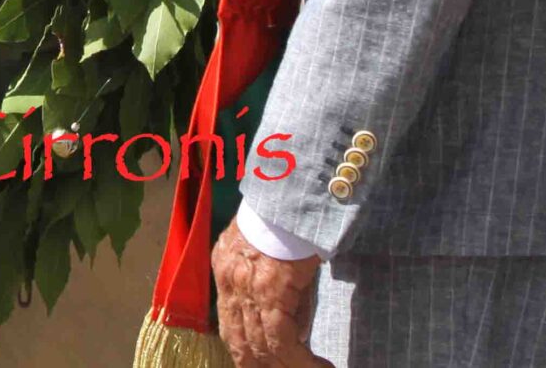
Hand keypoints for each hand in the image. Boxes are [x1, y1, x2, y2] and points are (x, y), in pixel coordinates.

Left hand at [213, 219, 330, 367]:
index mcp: (227, 271)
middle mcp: (230, 283)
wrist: (291, 195)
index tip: (262, 367)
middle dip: (261, 366)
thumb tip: (295, 333)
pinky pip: (280, 340)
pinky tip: (318, 366)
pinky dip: (299, 360)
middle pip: (240, 342)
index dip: (245, 354)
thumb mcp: (275, 259)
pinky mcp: (270, 292)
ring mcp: (247, 289)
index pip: (230, 328)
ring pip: (261, 346)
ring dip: (286, 367)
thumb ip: (277, 296)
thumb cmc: (288, 221)